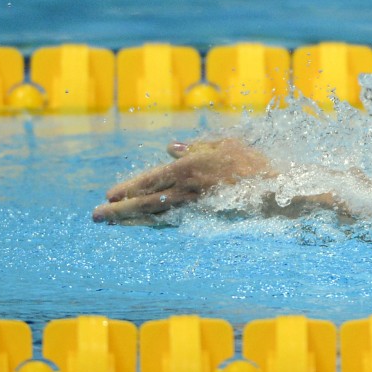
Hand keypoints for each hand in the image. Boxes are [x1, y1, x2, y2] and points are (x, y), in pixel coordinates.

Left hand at [93, 138, 272, 223]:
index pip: (151, 180)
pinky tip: (143, 226)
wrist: (275, 192)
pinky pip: (172, 222)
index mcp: (190, 168)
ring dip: (130, 220)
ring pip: (155, 216)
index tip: (109, 195)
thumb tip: (169, 148)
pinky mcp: (203, 218)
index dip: (128, 188)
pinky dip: (153, 224)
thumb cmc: (252, 163)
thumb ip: (195, 146)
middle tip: (96, 216)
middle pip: (145, 202)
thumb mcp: (224, 145)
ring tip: (111, 223)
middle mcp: (187, 190)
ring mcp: (195, 207)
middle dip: (118, 210)